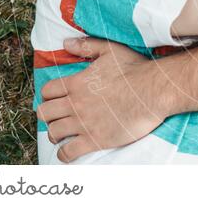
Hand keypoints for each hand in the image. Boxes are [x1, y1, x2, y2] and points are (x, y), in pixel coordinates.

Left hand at [37, 38, 170, 162]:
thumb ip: (87, 46)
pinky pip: (69, 152)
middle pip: (45, 113)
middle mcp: (76, 104)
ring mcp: (84, 123)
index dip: (49, 95)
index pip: (48, 91)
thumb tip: (66, 43)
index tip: (56, 98)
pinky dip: (65, 154)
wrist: (153, 91)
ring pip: (54, 133)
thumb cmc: (135, 70)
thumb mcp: (111, 50)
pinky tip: (69, 152)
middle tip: (57, 116)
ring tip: (62, 135)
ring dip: (55, 134)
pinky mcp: (95, 139)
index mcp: (77, 83)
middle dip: (48, 115)